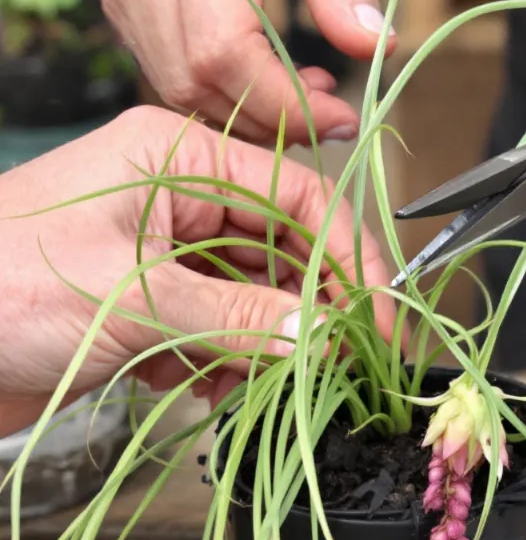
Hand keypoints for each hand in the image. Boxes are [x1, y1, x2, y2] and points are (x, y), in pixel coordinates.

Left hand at [0, 106, 393, 436]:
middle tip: (328, 369)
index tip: (378, 323)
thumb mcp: (133, 301)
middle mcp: (182, 193)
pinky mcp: (154, 294)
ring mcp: (168, 246)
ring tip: (221, 381)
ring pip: (255, 294)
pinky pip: (220, 323)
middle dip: (304, 312)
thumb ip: (241, 316)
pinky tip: (176, 382)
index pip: (299, 197)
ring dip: (255, 344)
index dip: (350, 260)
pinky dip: (216, 359)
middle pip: (284, 249)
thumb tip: (327, 337)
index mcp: (181, 157)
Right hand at [98, 0, 395, 144]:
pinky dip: (222, 96)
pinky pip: (168, 73)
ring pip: (176, 86)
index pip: (222, 48)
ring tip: (306, 91)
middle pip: (194, 77)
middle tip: (328, 115)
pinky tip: (267, 79)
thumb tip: (373, 48)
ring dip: (247, 113)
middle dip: (268, 118)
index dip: (281, 103)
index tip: (340, 121)